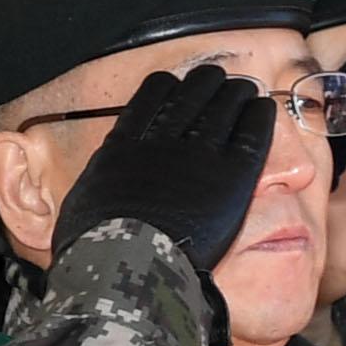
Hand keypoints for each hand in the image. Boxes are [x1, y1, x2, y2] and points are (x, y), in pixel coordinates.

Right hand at [54, 65, 279, 340]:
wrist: (125, 264)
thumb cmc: (95, 247)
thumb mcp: (83, 204)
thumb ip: (101, 183)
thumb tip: (99, 186)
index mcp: (125, 144)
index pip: (152, 97)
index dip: (169, 86)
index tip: (176, 86)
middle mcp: (161, 140)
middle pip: (191, 94)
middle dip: (206, 83)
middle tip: (217, 81)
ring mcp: (197, 155)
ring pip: (223, 105)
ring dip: (235, 92)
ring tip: (243, 90)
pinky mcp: (231, 176)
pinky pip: (251, 133)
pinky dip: (258, 115)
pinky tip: (262, 108)